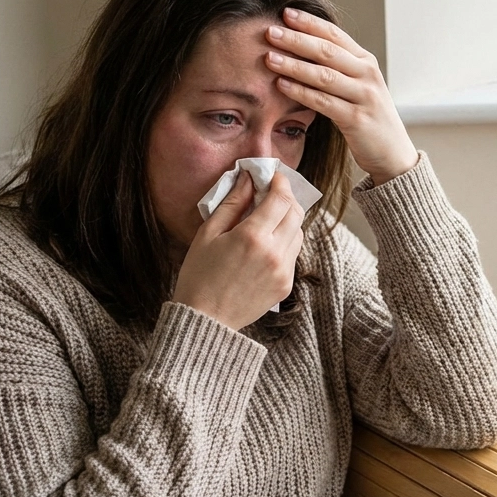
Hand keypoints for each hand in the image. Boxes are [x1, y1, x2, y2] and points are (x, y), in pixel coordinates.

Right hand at [172, 170, 304, 330]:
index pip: (281, 198)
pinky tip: (266, 242)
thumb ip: (232, 203)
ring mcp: (283, 271)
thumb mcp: (208, 234)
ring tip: (268, 217)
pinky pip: (293, 254)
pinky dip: (285, 241)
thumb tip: (248, 179)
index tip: (272, 176)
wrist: (206, 321)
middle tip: (272, 192)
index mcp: (253, 237)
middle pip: (296, 213)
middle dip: (287, 197)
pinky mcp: (286, 285)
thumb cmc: (198, 276)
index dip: (280, 182)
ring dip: (288, 219)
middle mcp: (274, 253)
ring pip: (298, 233)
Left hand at [264, 8, 418, 183]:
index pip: (335, 35)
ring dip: (294, 65)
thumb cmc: (368, 116)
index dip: (310, 23)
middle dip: (296, 40)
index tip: (285, 13)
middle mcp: (367, 75)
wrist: (393, 153)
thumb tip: (301, 47)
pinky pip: (323, 102)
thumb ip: (337, 67)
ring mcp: (364, 96)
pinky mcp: (356, 119)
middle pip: (327, 51)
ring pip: (324, 75)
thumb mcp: (357, 86)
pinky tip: (281, 85)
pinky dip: (301, 92)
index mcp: (366, 62)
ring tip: (269, 58)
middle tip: (270, 32)